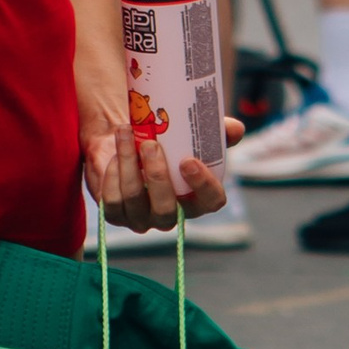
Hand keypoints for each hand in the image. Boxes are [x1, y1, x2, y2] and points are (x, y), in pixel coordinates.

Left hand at [81, 103, 247, 231]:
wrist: (126, 137)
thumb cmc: (164, 139)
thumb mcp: (190, 131)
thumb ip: (216, 130)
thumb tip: (236, 129)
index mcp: (196, 197)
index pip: (211, 202)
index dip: (204, 185)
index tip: (189, 160)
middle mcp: (170, 214)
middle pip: (167, 210)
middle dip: (158, 176)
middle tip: (151, 144)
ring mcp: (141, 218)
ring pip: (134, 200)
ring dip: (128, 164)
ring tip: (126, 132)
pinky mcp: (115, 214)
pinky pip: (112, 200)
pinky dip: (112, 173)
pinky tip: (114, 151)